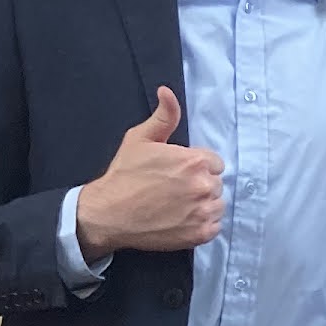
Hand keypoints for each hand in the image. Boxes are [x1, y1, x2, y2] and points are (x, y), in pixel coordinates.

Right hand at [76, 88, 223, 256]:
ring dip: (204, 205)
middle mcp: (204, 186)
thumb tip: (167, 92)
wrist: (108, 213)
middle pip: (217, 183)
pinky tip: (182, 219)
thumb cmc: (124, 174)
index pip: (214, 162)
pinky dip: (202, 224)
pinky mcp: (200, 234)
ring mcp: (203, 212)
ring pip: (217, 205)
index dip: (198, 166)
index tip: (179, 172)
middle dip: (200, 184)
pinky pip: (214, 226)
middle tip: (175, 190)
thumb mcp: (141, 139)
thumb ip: (163, 116)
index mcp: (194, 161)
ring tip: (178, 205)